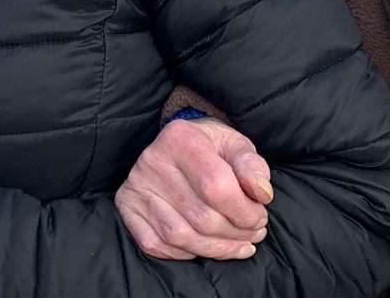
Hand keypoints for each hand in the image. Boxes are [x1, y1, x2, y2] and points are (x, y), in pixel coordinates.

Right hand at [116, 116, 273, 260]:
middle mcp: (152, 160)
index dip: (245, 211)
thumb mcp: (236, 146)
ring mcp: (136, 186)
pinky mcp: (127, 207)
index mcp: (180, 138)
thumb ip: (252, 166)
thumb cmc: (212, 149)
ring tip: (240, 244)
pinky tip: (208, 246)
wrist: (177, 147)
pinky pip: (157, 245)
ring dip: (217, 248)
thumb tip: (262, 193)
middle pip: (201, 217)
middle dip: (236, 233)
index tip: (260, 216)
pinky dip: (187, 252)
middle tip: (254, 232)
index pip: (216, 186)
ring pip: (180, 236)